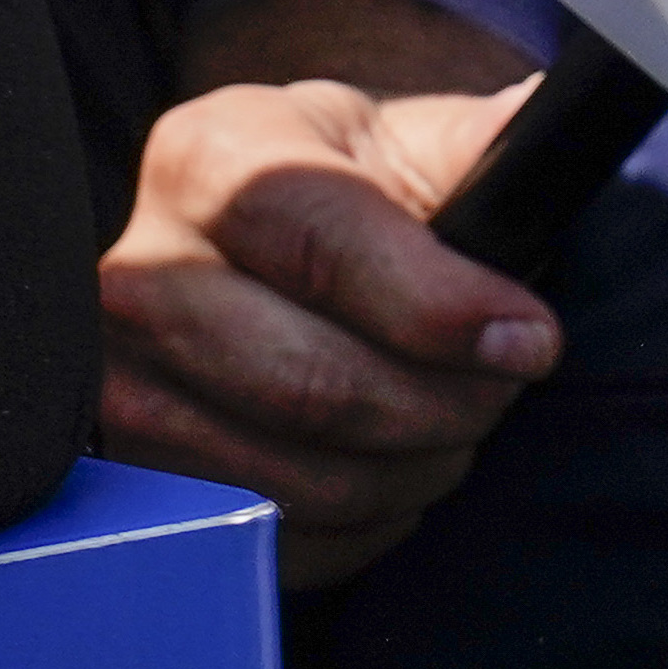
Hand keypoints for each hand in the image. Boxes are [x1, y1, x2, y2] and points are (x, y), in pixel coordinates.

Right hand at [98, 71, 560, 585]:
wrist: (239, 249)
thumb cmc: (344, 192)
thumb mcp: (403, 141)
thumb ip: (480, 144)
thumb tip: (552, 123)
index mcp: (211, 158)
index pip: (324, 243)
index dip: (441, 306)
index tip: (531, 339)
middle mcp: (138, 273)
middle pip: (310, 384)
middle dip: (443, 406)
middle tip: (503, 391)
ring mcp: (115, 391)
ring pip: (295, 480)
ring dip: (410, 473)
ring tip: (453, 429)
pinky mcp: (128, 487)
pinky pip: (270, 545)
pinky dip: (358, 527)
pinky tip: (391, 475)